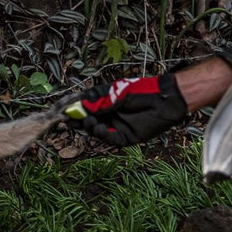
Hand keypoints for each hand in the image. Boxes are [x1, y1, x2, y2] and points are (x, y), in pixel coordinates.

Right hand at [57, 72, 187, 145]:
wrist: (166, 100)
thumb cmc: (144, 91)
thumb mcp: (120, 95)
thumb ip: (103, 103)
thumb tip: (84, 107)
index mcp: (108, 102)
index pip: (88, 107)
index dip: (77, 109)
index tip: (65, 110)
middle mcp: (111, 115)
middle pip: (90, 121)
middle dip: (80, 121)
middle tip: (70, 120)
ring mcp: (118, 126)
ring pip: (99, 131)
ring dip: (91, 128)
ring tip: (89, 122)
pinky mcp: (126, 137)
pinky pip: (111, 139)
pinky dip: (104, 135)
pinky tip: (99, 128)